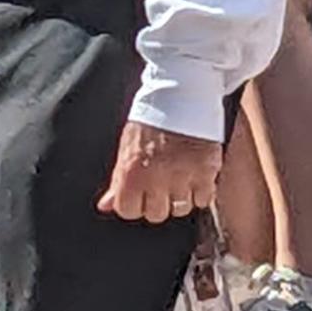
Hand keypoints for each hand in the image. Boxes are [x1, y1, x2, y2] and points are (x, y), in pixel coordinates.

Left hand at [97, 122, 221, 224]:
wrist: (180, 95)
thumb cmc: (150, 119)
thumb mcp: (126, 147)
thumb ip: (118, 180)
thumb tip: (105, 205)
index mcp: (131, 172)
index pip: (128, 211)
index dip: (134, 203)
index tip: (139, 193)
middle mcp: (156, 178)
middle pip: (156, 214)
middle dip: (157, 201)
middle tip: (160, 182)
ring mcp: (183, 177)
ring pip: (181, 209)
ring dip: (180, 197)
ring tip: (178, 176)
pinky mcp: (206, 172)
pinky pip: (204, 199)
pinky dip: (201, 191)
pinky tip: (194, 174)